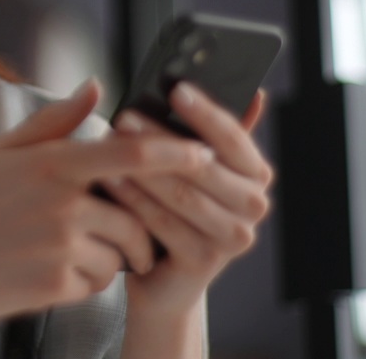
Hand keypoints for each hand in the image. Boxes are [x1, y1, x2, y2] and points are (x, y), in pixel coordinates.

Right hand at [0, 80, 211, 332]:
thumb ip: (53, 122)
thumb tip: (94, 86)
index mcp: (49, 163)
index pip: (129, 152)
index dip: (173, 152)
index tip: (203, 153)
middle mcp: (60, 202)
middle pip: (135, 215)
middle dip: (138, 229)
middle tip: (122, 236)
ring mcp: (59, 245)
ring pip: (120, 253)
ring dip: (108, 258)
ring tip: (63, 252)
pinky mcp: (55, 285)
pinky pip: (98, 283)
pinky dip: (84, 283)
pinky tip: (46, 273)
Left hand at [99, 83, 273, 314]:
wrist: (163, 276)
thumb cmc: (175, 209)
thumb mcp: (194, 168)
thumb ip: (216, 133)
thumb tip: (257, 93)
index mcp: (256, 174)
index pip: (234, 137)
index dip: (205, 113)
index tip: (176, 89)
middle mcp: (254, 206)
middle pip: (201, 164)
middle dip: (158, 139)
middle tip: (124, 117)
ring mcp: (233, 237)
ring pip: (181, 193)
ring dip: (142, 167)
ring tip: (109, 143)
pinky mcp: (204, 261)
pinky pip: (163, 221)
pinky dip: (134, 199)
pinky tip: (110, 179)